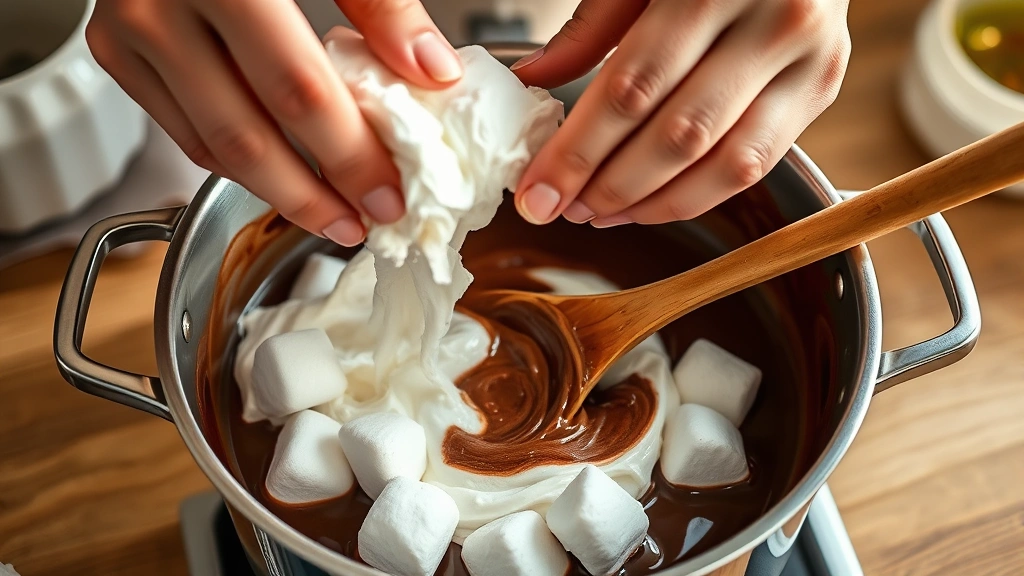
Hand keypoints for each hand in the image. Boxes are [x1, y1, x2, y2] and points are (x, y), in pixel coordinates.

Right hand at [86, 0, 462, 244]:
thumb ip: (382, 6)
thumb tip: (432, 72)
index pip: (298, 91)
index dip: (348, 157)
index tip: (387, 196)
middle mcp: (162, 7)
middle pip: (247, 136)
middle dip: (311, 197)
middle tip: (358, 224)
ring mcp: (130, 31)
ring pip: (210, 145)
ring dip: (275, 191)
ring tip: (328, 213)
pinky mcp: (115, 49)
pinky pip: (182, 130)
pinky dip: (235, 162)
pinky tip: (281, 175)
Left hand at [512, 0, 850, 226]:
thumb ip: (591, 27)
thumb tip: (534, 82)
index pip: (632, 89)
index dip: (578, 152)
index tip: (538, 192)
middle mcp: (775, 22)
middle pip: (678, 135)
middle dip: (610, 186)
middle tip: (564, 208)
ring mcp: (810, 59)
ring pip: (724, 164)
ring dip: (653, 203)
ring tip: (601, 212)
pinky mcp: (823, 87)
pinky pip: (755, 165)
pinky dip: (697, 194)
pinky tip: (651, 202)